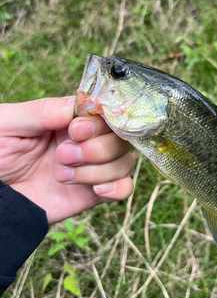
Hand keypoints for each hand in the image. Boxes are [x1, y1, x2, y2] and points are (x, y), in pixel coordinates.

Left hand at [0, 97, 133, 223]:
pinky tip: (95, 189)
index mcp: (67, 119)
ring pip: (124, 162)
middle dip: (96, 148)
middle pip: (120, 137)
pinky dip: (118, 186)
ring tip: (61, 174)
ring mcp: (91, 167)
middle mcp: (85, 141)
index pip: (104, 111)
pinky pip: (124, 188)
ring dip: (97, 169)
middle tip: (62, 155)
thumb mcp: (8, 124)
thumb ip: (43, 111)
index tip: (75, 130)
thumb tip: (79, 104)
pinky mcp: (92, 193)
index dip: (98, 121)